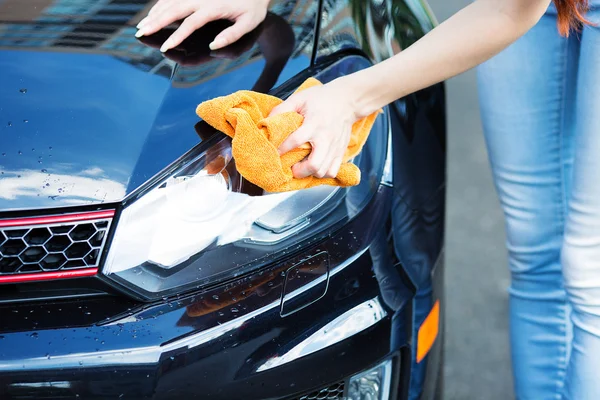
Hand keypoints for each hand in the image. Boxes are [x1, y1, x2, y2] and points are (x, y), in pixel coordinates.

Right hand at [135, 0, 269, 52]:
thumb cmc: (253, 7)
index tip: (165, 47)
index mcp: (214, 7)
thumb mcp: (249, 23)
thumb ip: (231, 36)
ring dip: (155, 12)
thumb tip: (213, 47)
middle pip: (174, 9)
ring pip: (170, 1)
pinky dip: (161, 4)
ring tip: (142, 25)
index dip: (176, 36)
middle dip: (156, 22)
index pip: (190, 23)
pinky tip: (153, 13)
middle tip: (141, 33)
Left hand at [270, 79, 359, 178]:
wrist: (347, 100)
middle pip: (314, 165)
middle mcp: (325, 138)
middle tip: (292, 167)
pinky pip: (333, 171)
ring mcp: (335, 147)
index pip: (295, 141)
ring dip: (310, 173)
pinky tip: (315, 166)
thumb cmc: (321, 99)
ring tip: (303, 167)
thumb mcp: (299, 98)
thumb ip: (282, 110)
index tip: (275, 152)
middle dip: (299, 171)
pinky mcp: (341, 152)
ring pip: (323, 171)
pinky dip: (322, 173)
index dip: (282, 149)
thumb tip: (266, 122)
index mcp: (314, 124)